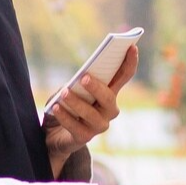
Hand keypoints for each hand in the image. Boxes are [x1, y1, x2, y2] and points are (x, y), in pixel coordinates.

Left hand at [44, 46, 136, 177]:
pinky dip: (65, 116)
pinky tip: (56, 108)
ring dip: (76, 102)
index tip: (132, 46)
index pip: (123, 76)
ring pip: (91, 114)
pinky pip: (76, 127)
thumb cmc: (66, 106)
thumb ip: (78, 84)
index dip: (130, 62)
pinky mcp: (85, 137)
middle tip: (84, 77)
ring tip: (63, 93)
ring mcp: (99, 125)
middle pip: (109, 97)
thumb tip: (79, 80)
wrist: (53, 134)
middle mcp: (108, 110)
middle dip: (97, 87)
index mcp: (108, 94)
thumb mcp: (71, 89)